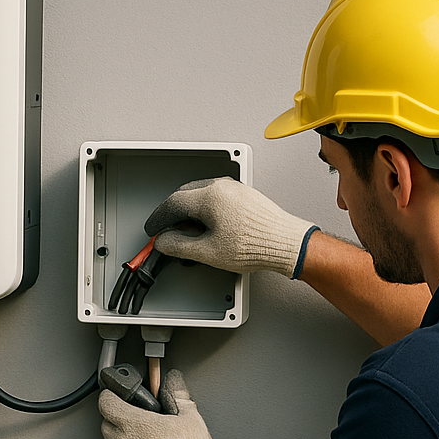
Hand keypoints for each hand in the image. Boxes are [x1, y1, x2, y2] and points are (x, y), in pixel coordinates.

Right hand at [144, 177, 316, 278]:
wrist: (285, 243)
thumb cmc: (256, 245)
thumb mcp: (207, 252)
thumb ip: (178, 246)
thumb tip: (164, 242)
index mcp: (209, 196)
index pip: (172, 203)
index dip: (158, 219)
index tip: (153, 229)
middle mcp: (221, 186)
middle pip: (184, 195)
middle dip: (172, 214)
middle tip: (167, 232)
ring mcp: (234, 188)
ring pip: (200, 194)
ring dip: (189, 212)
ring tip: (189, 234)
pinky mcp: (243, 195)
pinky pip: (215, 197)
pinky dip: (204, 210)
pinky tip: (208, 227)